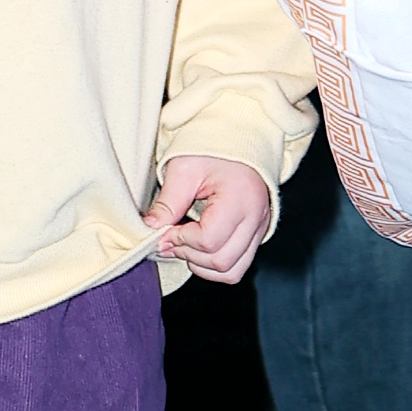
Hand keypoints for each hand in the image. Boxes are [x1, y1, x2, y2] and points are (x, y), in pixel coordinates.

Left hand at [143, 153, 274, 285]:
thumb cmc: (214, 148)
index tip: (164, 231)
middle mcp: (256, 218)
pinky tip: (199, 248)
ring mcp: (260, 229)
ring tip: (185, 245)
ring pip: (232, 271)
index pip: (209, 240)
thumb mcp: (184, 169)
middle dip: (189, 255)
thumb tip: (151, 231)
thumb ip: (167, 203)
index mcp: (241, 198)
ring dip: (202, 266)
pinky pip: (238, 266)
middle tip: (170, 239)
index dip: (180, 240)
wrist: (238, 139)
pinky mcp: (256, 234)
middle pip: (221, 261)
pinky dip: (215, 266)